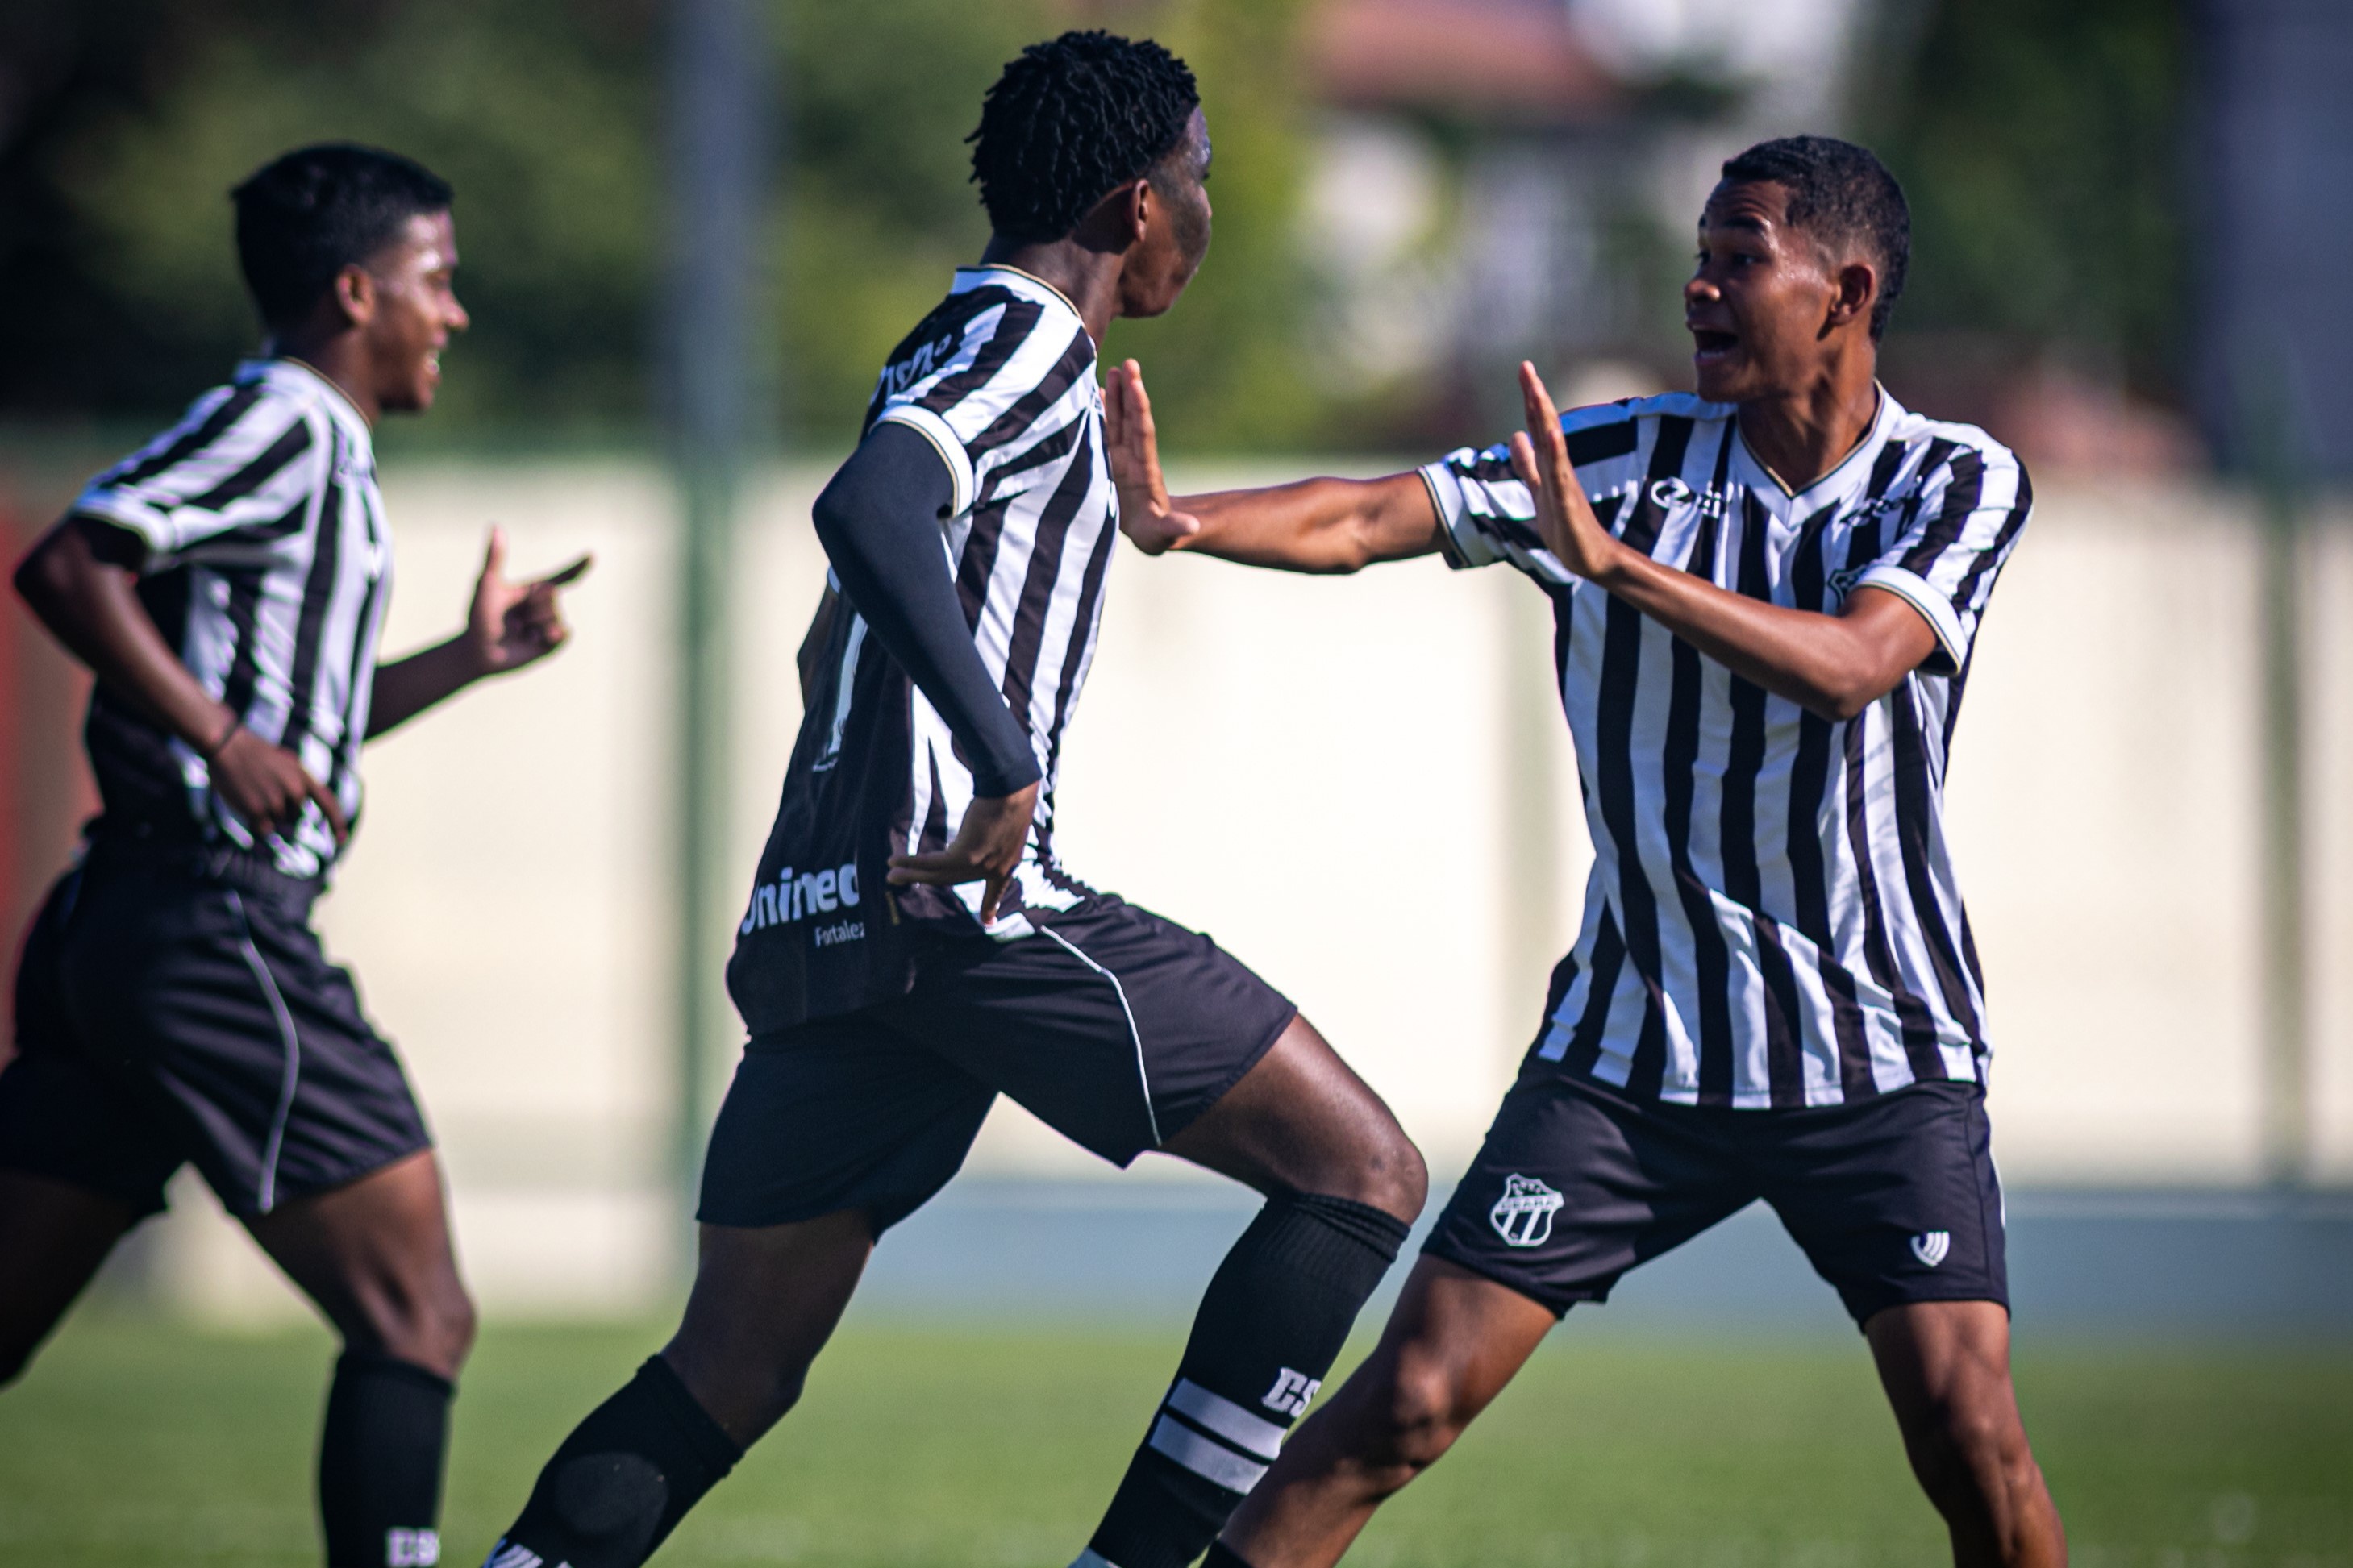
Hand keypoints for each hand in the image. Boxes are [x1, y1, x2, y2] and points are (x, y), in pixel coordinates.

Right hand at [208, 724, 348, 845]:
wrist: (229, 746)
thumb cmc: (256, 755)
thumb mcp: (287, 764)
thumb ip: (298, 783)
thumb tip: (301, 807)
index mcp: (304, 777)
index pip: (328, 802)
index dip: (337, 822)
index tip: (342, 840)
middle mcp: (295, 790)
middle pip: (295, 818)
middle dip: (282, 811)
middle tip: (264, 789)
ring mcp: (276, 801)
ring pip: (278, 823)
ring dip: (266, 814)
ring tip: (253, 791)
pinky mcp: (257, 811)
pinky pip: (263, 830)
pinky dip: (257, 824)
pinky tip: (246, 804)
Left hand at [464, 527, 589, 677]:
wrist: (479, 651)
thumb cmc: (480, 617)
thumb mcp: (487, 584)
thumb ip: (495, 557)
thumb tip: (495, 525)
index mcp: (536, 589)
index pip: (563, 576)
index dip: (578, 566)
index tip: (592, 556)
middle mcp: (547, 605)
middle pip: (553, 595)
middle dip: (530, 605)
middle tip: (513, 617)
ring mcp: (553, 624)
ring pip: (556, 616)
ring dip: (533, 624)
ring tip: (519, 631)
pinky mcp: (555, 644)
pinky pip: (564, 634)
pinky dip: (547, 636)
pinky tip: (531, 640)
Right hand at [885, 780, 1041, 924]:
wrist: (1013, 791)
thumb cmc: (1013, 795)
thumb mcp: (1008, 821)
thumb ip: (994, 834)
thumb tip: (981, 827)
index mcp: (1007, 864)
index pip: (998, 890)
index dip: (992, 906)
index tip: (989, 922)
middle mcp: (993, 870)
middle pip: (954, 879)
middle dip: (924, 881)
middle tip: (902, 881)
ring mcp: (978, 866)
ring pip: (938, 874)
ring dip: (911, 875)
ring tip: (891, 875)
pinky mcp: (965, 856)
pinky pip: (932, 863)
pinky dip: (911, 863)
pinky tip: (894, 861)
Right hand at [1103, 360, 1200, 554]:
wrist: (1150, 531)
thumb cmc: (1157, 536)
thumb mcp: (1166, 534)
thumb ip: (1175, 528)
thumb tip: (1192, 527)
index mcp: (1144, 471)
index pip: (1142, 433)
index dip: (1138, 408)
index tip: (1136, 382)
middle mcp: (1133, 459)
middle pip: (1131, 420)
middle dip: (1129, 393)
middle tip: (1127, 363)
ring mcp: (1121, 458)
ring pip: (1117, 422)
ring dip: (1115, 397)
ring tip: (1111, 368)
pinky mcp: (1110, 462)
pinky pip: (1104, 432)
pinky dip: (1101, 413)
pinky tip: (1095, 393)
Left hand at [1506, 362, 1623, 582]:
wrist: (1588, 559)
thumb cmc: (1566, 527)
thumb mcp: (1538, 489)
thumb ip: (1527, 463)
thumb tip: (1515, 436)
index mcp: (1549, 465)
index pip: (1537, 426)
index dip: (1530, 399)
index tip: (1524, 368)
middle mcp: (1557, 469)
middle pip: (1544, 426)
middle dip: (1535, 397)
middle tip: (1526, 366)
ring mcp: (1564, 484)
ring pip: (1553, 445)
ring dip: (1544, 417)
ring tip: (1536, 391)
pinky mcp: (1568, 503)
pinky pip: (1560, 474)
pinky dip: (1555, 453)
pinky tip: (1550, 434)